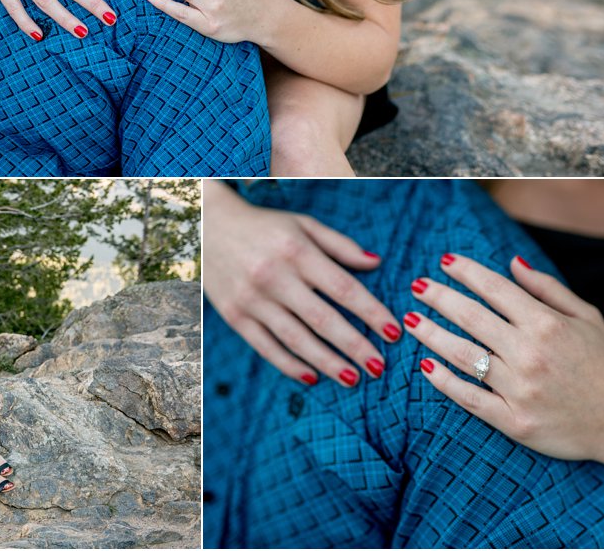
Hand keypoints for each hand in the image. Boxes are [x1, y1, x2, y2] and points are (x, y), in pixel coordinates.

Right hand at [203, 181, 401, 387]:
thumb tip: (377, 264)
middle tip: (379, 367)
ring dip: (327, 363)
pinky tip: (312, 377)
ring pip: (296, 339)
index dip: (371, 313)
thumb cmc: (265, 225)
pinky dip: (290, 365)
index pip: (343, 288)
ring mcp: (252, 298)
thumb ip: (340, 245)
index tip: (394, 332)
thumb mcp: (303, 224)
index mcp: (297, 250)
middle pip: (323, 320)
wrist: (209, 225)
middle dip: (355, 347)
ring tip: (352, 379)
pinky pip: (266, 347)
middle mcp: (274, 275)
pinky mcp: (234, 314)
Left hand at [405, 253, 603, 461]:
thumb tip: (512, 261)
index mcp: (547, 324)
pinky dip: (445, 381)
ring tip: (409, 319)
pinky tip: (426, 366)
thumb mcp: (586, 317)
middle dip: (439, 297)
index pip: (495, 289)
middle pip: (471, 318)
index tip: (443, 260)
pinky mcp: (515, 422)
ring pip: (464, 355)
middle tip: (416, 285)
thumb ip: (547, 288)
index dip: (466, 272)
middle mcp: (530, 354)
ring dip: (432, 335)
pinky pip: (471, 398)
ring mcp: (521, 390)